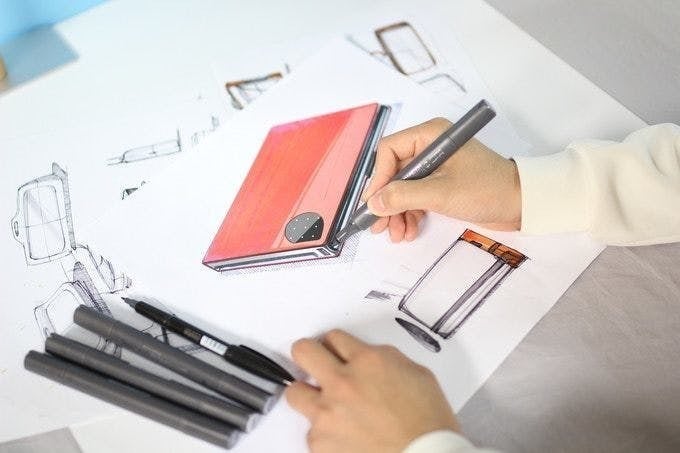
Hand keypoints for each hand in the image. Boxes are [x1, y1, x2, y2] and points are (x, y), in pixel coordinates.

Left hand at [285, 330, 459, 452]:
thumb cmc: (428, 423)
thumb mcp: (417, 374)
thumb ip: (385, 360)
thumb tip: (367, 358)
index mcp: (368, 361)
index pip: (333, 337)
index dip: (336, 345)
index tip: (337, 352)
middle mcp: (343, 382)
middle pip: (303, 351)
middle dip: (308, 355)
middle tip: (316, 364)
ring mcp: (328, 413)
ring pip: (295, 392)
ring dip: (308, 395)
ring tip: (327, 406)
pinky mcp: (320, 442)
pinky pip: (310, 430)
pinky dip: (325, 432)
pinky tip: (344, 436)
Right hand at [363, 117, 521, 241]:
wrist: (521, 204)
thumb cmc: (488, 189)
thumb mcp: (441, 193)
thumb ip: (404, 196)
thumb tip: (374, 203)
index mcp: (430, 135)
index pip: (389, 150)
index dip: (379, 178)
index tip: (374, 203)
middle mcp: (429, 147)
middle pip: (393, 172)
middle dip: (386, 201)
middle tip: (378, 226)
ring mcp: (435, 167)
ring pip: (402, 188)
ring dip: (396, 212)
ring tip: (396, 235)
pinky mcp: (440, 184)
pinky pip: (415, 197)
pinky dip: (409, 214)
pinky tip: (408, 231)